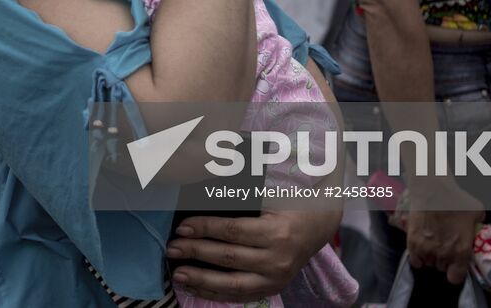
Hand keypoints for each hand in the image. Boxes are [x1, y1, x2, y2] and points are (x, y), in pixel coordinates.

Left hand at [164, 208, 339, 299]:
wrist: (318, 226)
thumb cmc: (288, 204)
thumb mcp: (268, 195)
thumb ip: (237, 196)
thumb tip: (199, 194)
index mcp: (276, 232)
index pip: (232, 231)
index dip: (204, 228)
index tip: (182, 226)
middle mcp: (277, 259)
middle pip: (228, 257)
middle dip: (195, 252)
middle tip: (171, 248)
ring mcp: (276, 278)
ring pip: (232, 283)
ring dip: (201, 279)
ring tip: (178, 274)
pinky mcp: (273, 289)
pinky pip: (240, 295)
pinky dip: (215, 293)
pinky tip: (195, 287)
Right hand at [404, 185, 483, 285]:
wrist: (433, 190)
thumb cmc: (456, 200)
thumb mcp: (477, 213)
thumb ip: (478, 226)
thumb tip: (476, 230)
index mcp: (461, 251)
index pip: (456, 278)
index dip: (456, 272)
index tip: (456, 264)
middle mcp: (443, 255)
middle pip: (442, 268)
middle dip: (444, 260)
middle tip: (445, 247)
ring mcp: (426, 250)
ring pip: (428, 264)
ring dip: (431, 257)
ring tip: (433, 244)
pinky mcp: (412, 243)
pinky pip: (415, 260)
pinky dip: (418, 257)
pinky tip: (422, 248)